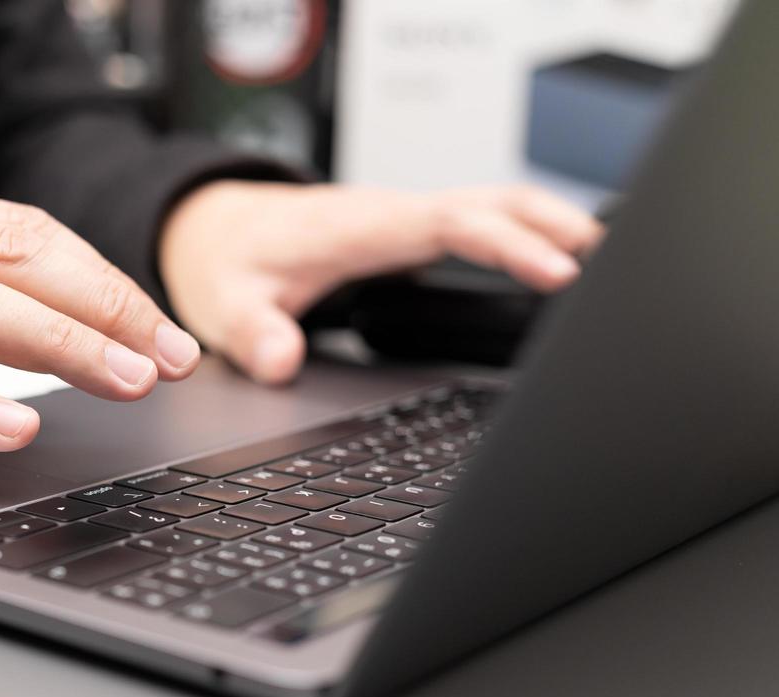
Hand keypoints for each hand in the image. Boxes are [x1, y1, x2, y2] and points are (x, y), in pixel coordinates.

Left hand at [158, 181, 603, 382]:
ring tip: (606, 266)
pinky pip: (479, 225)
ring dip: (550, 226)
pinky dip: (523, 235)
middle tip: (614, 266)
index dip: (510, 244)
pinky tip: (551, 266)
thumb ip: (253, 335)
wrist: (213, 230)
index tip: (558, 271)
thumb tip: (282, 362)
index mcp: (360, 228)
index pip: (452, 224)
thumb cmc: (225, 261)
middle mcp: (391, 215)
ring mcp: (404, 222)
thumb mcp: (225, 304)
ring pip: (494, 208)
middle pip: (493, 202)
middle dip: (556, 225)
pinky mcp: (408, 235)